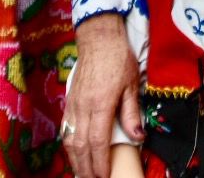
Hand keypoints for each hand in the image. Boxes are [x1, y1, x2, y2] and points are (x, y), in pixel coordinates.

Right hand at [63, 14, 140, 177]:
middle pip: (80, 146)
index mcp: (100, 104)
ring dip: (75, 160)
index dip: (100, 162)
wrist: (99, 39)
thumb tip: (137, 137)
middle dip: (86, 168)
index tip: (105, 176)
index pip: (97, 141)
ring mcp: (73, 105)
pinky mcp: (69, 102)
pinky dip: (68, 146)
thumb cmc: (118, 59)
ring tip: (83, 174)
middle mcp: (83, 107)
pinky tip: (74, 154)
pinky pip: (65, 129)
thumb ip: (132, 112)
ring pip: (69, 140)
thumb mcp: (131, 84)